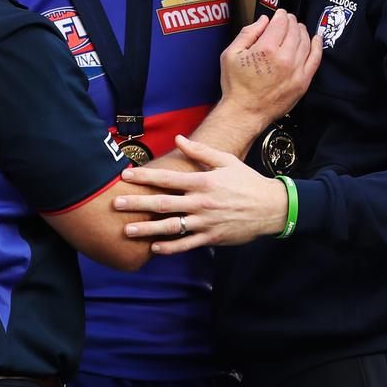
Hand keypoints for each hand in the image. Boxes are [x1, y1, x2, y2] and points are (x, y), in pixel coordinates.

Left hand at [113, 135, 287, 252]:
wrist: (271, 207)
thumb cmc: (246, 181)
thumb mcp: (225, 161)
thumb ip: (200, 151)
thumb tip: (178, 139)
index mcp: (203, 181)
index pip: (168, 178)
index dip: (145, 177)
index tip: (125, 176)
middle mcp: (201, 202)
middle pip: (163, 203)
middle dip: (137, 203)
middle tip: (116, 204)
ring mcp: (206, 222)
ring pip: (172, 227)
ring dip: (148, 229)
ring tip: (127, 231)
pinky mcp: (212, 237)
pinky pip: (187, 244)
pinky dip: (170, 247)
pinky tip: (154, 248)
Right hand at [219, 10, 321, 132]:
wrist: (245, 112)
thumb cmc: (236, 86)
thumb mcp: (230, 54)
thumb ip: (247, 33)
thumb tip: (263, 21)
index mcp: (266, 49)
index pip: (280, 23)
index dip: (280, 15)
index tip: (279, 14)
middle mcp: (284, 58)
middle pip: (294, 30)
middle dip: (291, 21)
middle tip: (287, 20)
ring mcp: (296, 70)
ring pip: (305, 42)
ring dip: (302, 31)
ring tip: (297, 28)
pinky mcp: (303, 82)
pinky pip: (315, 59)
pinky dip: (317, 46)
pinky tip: (316, 39)